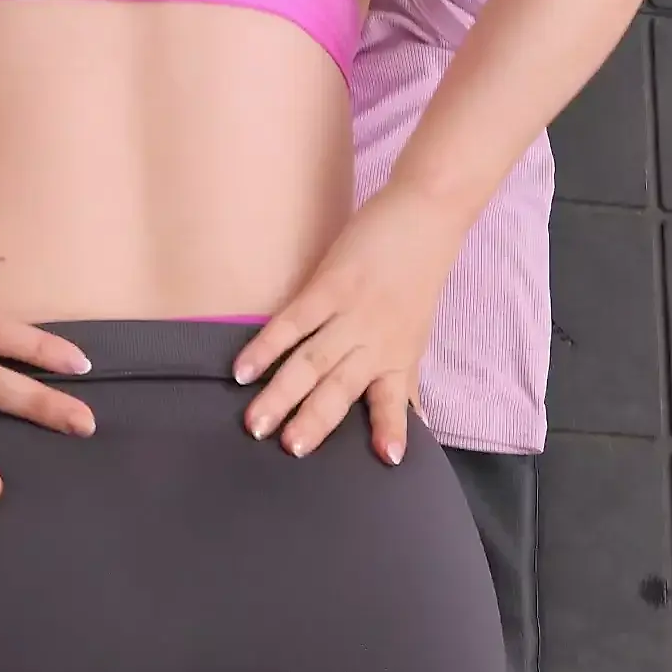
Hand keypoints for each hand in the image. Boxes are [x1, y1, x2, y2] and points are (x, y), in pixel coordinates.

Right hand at [232, 185, 466, 463]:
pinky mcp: (329, 284)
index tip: (387, 459)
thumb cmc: (420, 274)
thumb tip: (417, 423)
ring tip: (257, 423)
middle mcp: (376, 340)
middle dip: (314, 420)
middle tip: (288, 449)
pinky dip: (266, 346)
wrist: (428, 213)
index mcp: (398, 356)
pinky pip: (293, 322)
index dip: (390, 427)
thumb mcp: (416, 333)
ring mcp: (351, 312)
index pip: (392, 399)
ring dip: (282, 392)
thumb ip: (404, 379)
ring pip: (311, 360)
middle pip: (340, 386)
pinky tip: (243, 369)